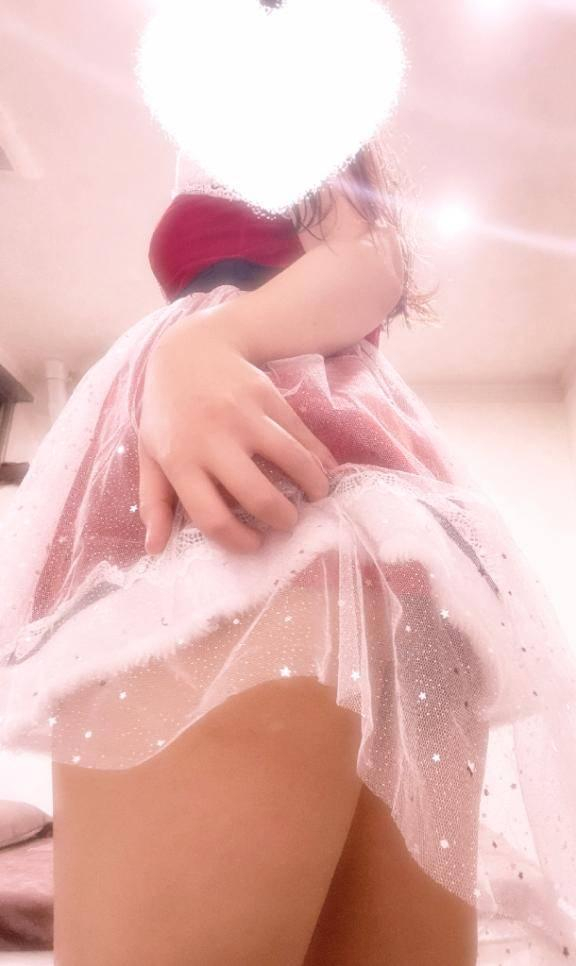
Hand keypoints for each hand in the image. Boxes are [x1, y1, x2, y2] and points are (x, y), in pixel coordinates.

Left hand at [137, 310, 337, 555]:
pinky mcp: (268, 397)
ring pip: (291, 461)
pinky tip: (324, 471)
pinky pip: (302, 434)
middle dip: (281, 518)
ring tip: (314, 498)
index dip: (238, 540)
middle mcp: (213, 438)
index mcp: (179, 459)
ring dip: (311, 487)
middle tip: (288, 522)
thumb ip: (154, 501)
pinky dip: (319, 457)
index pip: (212, 516)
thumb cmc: (168, 411)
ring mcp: (243, 415)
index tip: (254, 544)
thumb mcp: (150, 453)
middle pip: (258, 494)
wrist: (190, 350)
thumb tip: (156, 548)